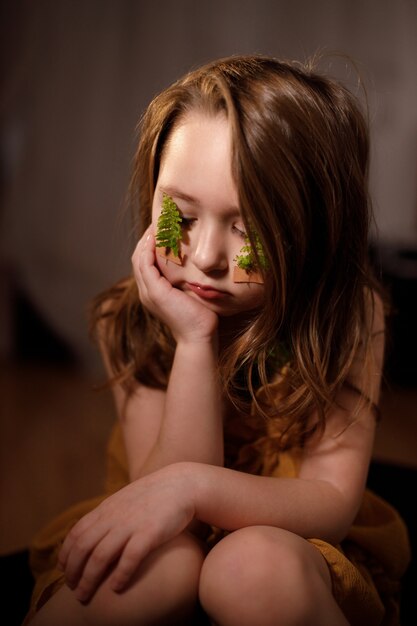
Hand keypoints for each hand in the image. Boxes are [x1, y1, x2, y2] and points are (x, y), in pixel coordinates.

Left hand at [58, 463, 194, 602]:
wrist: (183, 484)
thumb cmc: (155, 495)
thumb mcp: (126, 499)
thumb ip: (110, 514)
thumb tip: (95, 533)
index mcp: (107, 508)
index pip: (76, 532)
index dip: (66, 554)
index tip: (64, 571)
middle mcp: (114, 516)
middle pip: (83, 548)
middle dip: (73, 572)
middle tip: (73, 589)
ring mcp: (131, 524)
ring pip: (100, 556)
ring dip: (89, 580)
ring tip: (85, 596)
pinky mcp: (150, 533)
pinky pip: (129, 558)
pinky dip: (119, 575)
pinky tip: (116, 589)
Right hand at [132, 227, 218, 342]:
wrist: (200, 335)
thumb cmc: (201, 317)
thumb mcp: (191, 293)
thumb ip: (187, 279)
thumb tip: (197, 263)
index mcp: (153, 292)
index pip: (145, 263)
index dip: (149, 246)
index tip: (161, 230)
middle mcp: (146, 292)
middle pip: (138, 258)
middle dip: (146, 239)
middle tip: (157, 222)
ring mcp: (148, 292)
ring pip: (139, 259)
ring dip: (146, 240)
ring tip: (156, 225)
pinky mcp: (155, 292)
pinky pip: (145, 265)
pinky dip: (148, 249)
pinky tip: (156, 238)